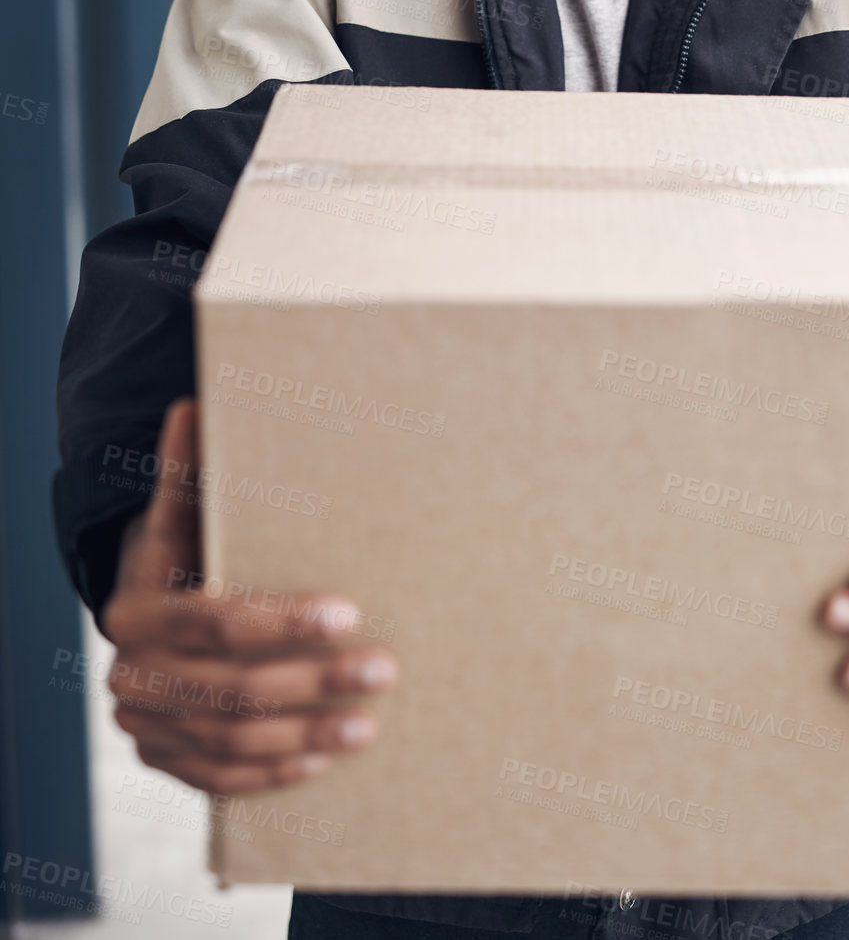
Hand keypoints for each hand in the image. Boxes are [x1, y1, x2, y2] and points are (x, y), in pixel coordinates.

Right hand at [103, 397, 397, 795]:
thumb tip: (191, 403)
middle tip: (383, 669)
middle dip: (313, 680)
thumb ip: (189, 471)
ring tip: (367, 723)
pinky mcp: (159, 758)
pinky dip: (270, 775)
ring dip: (303, 735)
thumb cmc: (184, 551)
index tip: (349, 611)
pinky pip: (217, 779)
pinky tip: (321, 763)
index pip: (219, 620)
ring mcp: (143, 723)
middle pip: (233, 687)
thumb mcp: (183, 513)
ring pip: (230, 740)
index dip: (284, 620)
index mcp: (137, 608)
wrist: (141, 614)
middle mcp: (132, 673)